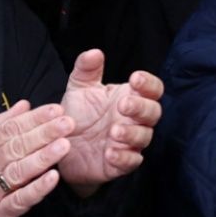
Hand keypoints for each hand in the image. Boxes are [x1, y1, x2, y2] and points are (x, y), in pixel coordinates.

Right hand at [0, 102, 72, 216]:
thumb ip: (0, 128)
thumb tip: (24, 105)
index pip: (7, 129)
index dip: (33, 118)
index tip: (55, 109)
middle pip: (15, 146)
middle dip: (43, 133)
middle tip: (67, 122)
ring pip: (18, 170)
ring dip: (43, 157)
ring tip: (64, 145)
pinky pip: (19, 199)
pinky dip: (37, 189)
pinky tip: (53, 178)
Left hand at [52, 50, 160, 191]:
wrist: (61, 146)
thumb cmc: (78, 114)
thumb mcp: (79, 88)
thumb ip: (87, 69)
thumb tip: (95, 52)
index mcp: (130, 97)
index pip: (152, 89)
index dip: (148, 83)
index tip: (134, 79)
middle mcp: (134, 120)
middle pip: (153, 112)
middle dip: (141, 107)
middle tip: (123, 105)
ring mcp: (130, 142)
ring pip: (144, 137)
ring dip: (132, 134)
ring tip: (113, 131)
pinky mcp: (120, 164)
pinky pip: (131, 162)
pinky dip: (123, 157)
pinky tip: (110, 152)